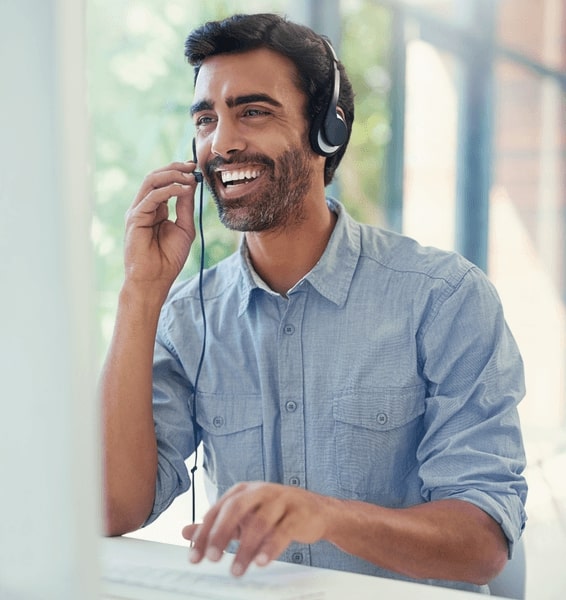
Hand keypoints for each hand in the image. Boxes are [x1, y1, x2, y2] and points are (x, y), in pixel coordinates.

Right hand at [123, 161, 199, 292]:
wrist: (156, 278)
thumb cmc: (169, 258)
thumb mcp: (184, 227)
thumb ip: (185, 206)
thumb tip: (191, 184)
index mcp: (155, 208)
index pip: (164, 182)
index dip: (179, 172)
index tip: (195, 168)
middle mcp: (144, 207)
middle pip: (156, 177)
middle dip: (175, 168)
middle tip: (192, 166)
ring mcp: (138, 211)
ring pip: (151, 181)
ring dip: (172, 175)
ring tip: (189, 176)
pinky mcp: (135, 218)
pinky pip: (151, 197)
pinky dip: (168, 190)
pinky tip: (183, 189)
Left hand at [182, 482, 332, 576]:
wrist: (315, 510)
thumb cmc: (274, 513)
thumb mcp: (243, 517)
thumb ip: (216, 524)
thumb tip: (185, 532)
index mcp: (243, 491)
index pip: (217, 510)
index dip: (204, 534)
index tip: (195, 557)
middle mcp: (260, 491)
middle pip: (235, 508)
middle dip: (221, 533)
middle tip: (212, 558)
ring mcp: (281, 500)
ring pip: (259, 521)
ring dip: (246, 548)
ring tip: (237, 570)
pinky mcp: (298, 513)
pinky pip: (283, 530)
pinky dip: (271, 547)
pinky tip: (261, 561)